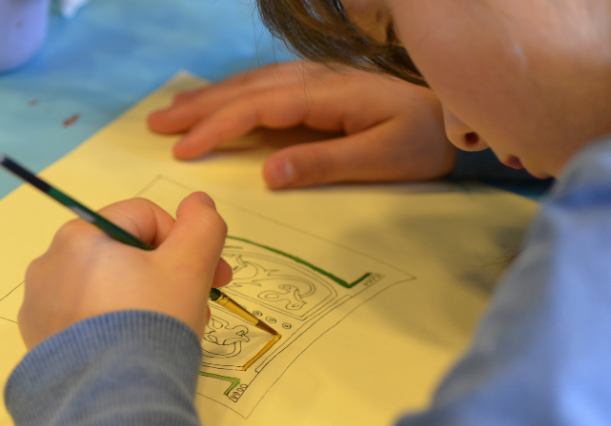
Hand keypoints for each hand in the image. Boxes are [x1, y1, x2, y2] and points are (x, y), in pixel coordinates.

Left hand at [19, 194, 231, 349]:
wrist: (112, 397)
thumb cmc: (152, 321)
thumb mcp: (191, 266)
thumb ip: (202, 225)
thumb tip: (200, 201)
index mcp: (82, 235)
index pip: (147, 218)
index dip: (185, 242)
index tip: (213, 274)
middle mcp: (51, 261)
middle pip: (129, 252)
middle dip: (170, 273)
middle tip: (200, 303)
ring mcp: (41, 302)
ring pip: (111, 283)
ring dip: (148, 296)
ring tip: (172, 328)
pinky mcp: (41, 336)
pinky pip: (89, 314)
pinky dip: (118, 320)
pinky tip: (138, 343)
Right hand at [148, 61, 455, 188]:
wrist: (454, 110)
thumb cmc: (424, 139)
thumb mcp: (383, 157)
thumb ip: (326, 162)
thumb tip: (268, 171)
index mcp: (327, 95)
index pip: (258, 108)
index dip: (218, 127)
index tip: (183, 150)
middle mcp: (316, 79)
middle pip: (246, 89)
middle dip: (200, 107)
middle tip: (156, 124)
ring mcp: (318, 78)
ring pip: (253, 82)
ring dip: (212, 96)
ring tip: (173, 111)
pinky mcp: (323, 84)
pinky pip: (267, 84)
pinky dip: (236, 91)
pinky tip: (223, 99)